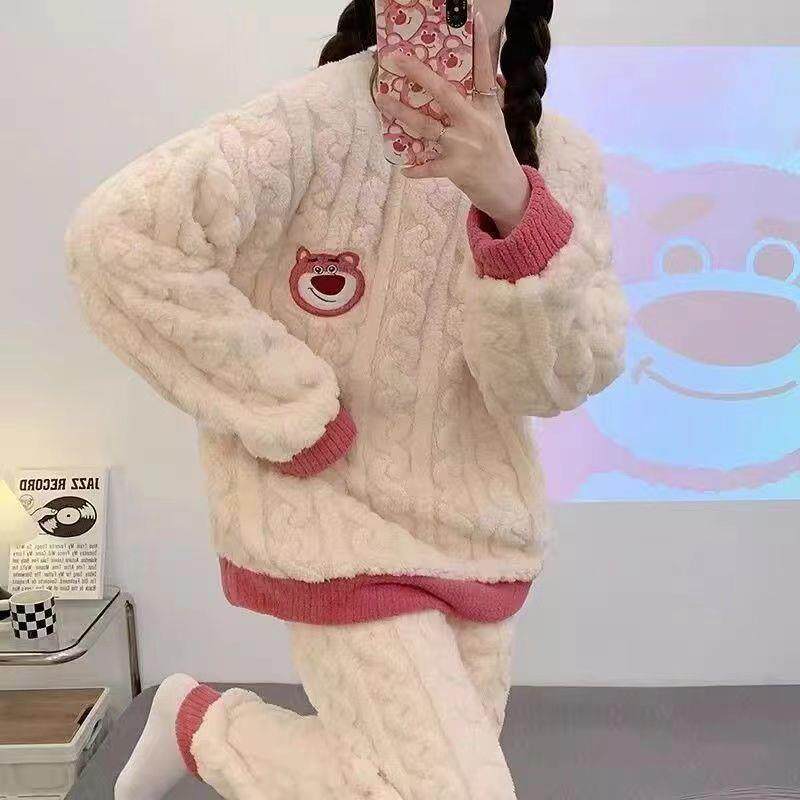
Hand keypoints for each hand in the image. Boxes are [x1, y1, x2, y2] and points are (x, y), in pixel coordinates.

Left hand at [374, 12, 530, 236]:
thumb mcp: (495, 122)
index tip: (477, 17)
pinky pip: (429, 167)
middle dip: (418, 74)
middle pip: (444, 93)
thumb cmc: (497, 152)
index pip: (485, 71)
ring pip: (427, 126)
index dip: (481, 45)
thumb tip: (485, 73)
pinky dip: (416, 169)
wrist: (508, 189)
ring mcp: (465, 146)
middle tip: (396, 59)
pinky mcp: (457, 169)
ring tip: (383, 102)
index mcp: (487, 108)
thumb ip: (485, 99)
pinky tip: (404, 169)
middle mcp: (475, 123)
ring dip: (402, 114)